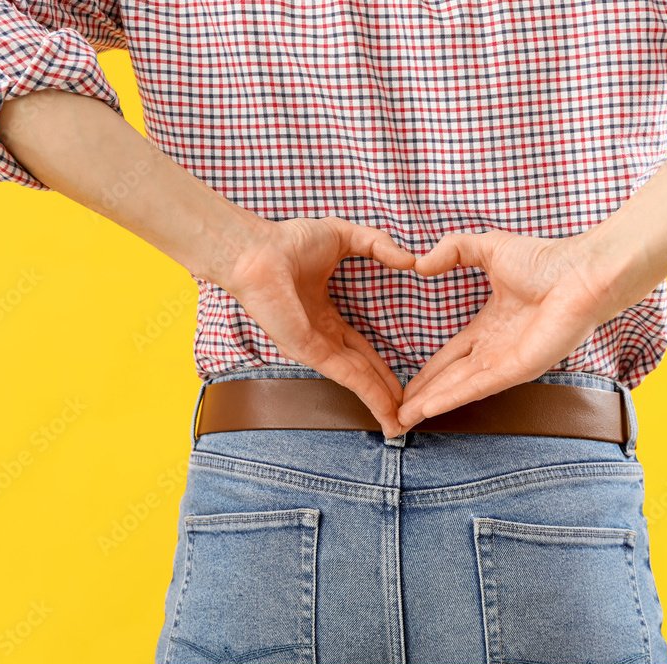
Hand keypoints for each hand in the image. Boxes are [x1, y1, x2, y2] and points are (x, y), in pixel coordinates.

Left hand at [218, 215, 415, 437]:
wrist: (257, 250)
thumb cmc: (287, 241)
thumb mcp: (345, 236)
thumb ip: (379, 245)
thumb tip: (410, 260)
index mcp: (325, 317)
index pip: (361, 350)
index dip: (382, 369)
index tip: (401, 384)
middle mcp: (321, 338)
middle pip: (361, 373)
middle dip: (384, 395)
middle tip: (407, 415)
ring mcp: (315, 347)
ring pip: (357, 382)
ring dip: (380, 403)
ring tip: (400, 425)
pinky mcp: (310, 350)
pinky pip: (347, 375)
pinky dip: (369, 394)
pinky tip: (387, 408)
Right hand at [396, 229, 620, 433]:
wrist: (582, 271)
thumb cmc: (547, 260)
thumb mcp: (488, 247)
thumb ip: (452, 250)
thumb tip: (420, 263)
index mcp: (490, 327)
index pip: (451, 357)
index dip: (427, 373)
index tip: (407, 387)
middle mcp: (496, 349)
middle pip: (450, 379)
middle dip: (422, 397)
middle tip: (396, 414)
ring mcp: (507, 362)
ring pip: (459, 387)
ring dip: (430, 404)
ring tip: (403, 418)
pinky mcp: (518, 368)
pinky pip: (477, 386)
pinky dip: (451, 398)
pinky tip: (428, 409)